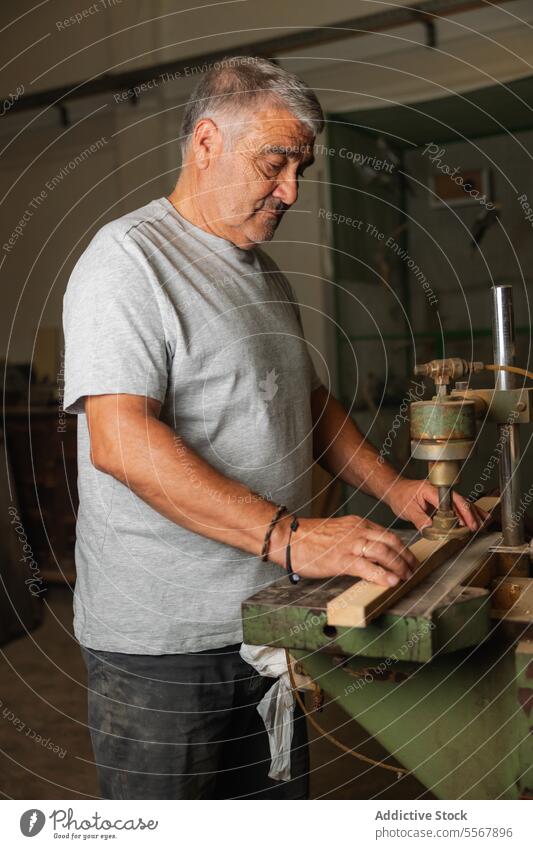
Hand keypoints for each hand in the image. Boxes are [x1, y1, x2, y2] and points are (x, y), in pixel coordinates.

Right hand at [271, 514, 418, 587]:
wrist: (289, 538)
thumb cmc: (310, 538)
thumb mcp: (338, 532)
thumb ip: (355, 539)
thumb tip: (371, 556)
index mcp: (357, 523)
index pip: (388, 533)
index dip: (402, 547)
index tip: (408, 559)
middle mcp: (357, 531)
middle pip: (392, 541)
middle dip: (406, 557)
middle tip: (413, 569)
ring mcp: (350, 545)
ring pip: (384, 552)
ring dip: (399, 566)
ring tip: (406, 577)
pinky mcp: (341, 559)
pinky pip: (368, 567)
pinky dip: (382, 575)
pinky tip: (390, 582)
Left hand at [386, 478, 485, 531]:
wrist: (395, 489)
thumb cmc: (400, 495)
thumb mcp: (407, 509)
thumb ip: (419, 519)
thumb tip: (430, 528)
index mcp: (431, 489)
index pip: (451, 501)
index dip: (461, 512)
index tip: (467, 523)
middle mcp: (440, 490)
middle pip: (460, 501)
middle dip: (470, 514)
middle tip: (476, 528)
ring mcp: (442, 494)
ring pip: (462, 503)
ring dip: (472, 513)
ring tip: (482, 524)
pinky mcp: (443, 500)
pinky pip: (458, 505)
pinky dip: (468, 512)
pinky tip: (476, 518)